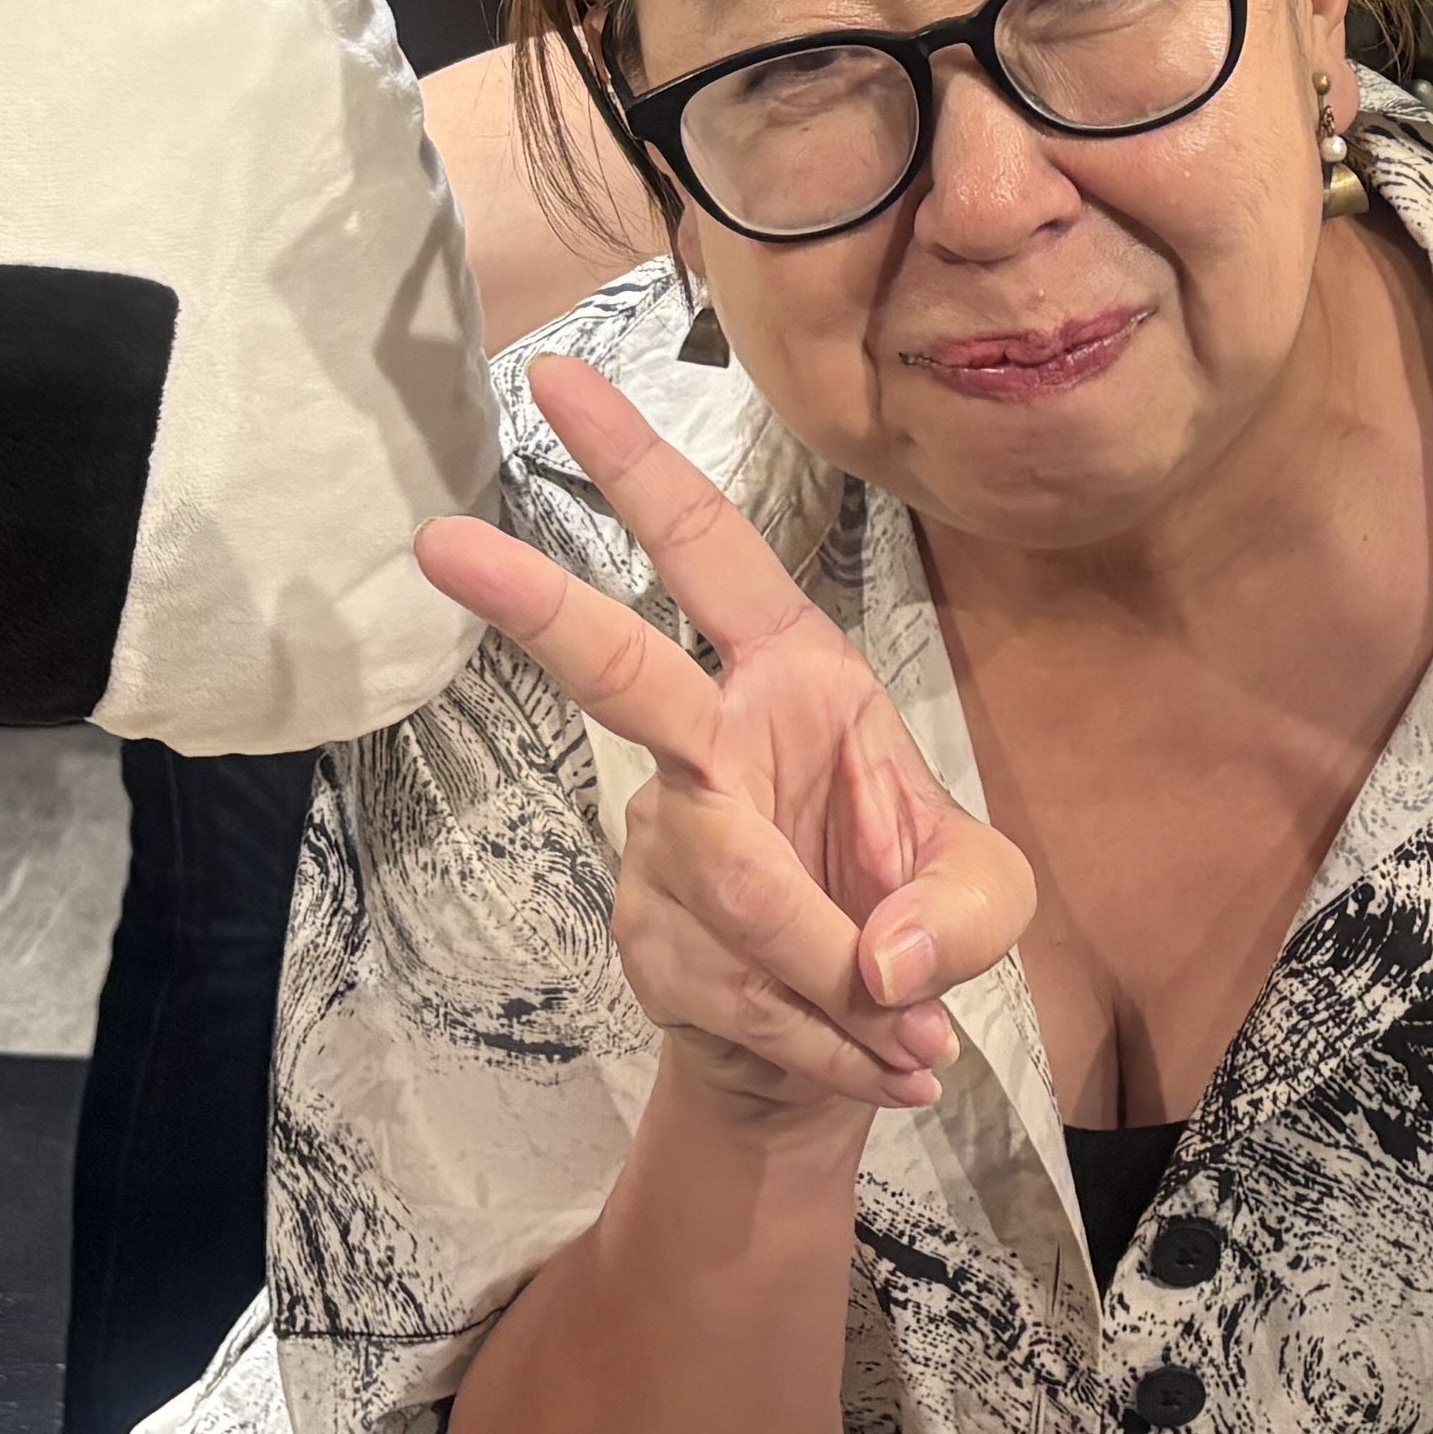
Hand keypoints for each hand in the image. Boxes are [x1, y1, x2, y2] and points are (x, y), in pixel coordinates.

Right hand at [419, 351, 1034, 1132]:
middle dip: (532, 603)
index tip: (554, 376)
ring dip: (835, 985)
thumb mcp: (992, 900)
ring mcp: (660, 839)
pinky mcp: (642, 933)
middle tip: (439, 539)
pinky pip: (736, 988)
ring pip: (734, 893)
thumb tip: (880, 954)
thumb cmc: (912, 921)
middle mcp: (714, 740)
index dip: (635, 464)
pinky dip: (818, 1040)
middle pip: (616, 672)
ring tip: (909, 1034)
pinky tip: (862, 1057)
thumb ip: (962, 910)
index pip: (707, 552)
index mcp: (796, 676)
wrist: (844, 1048)